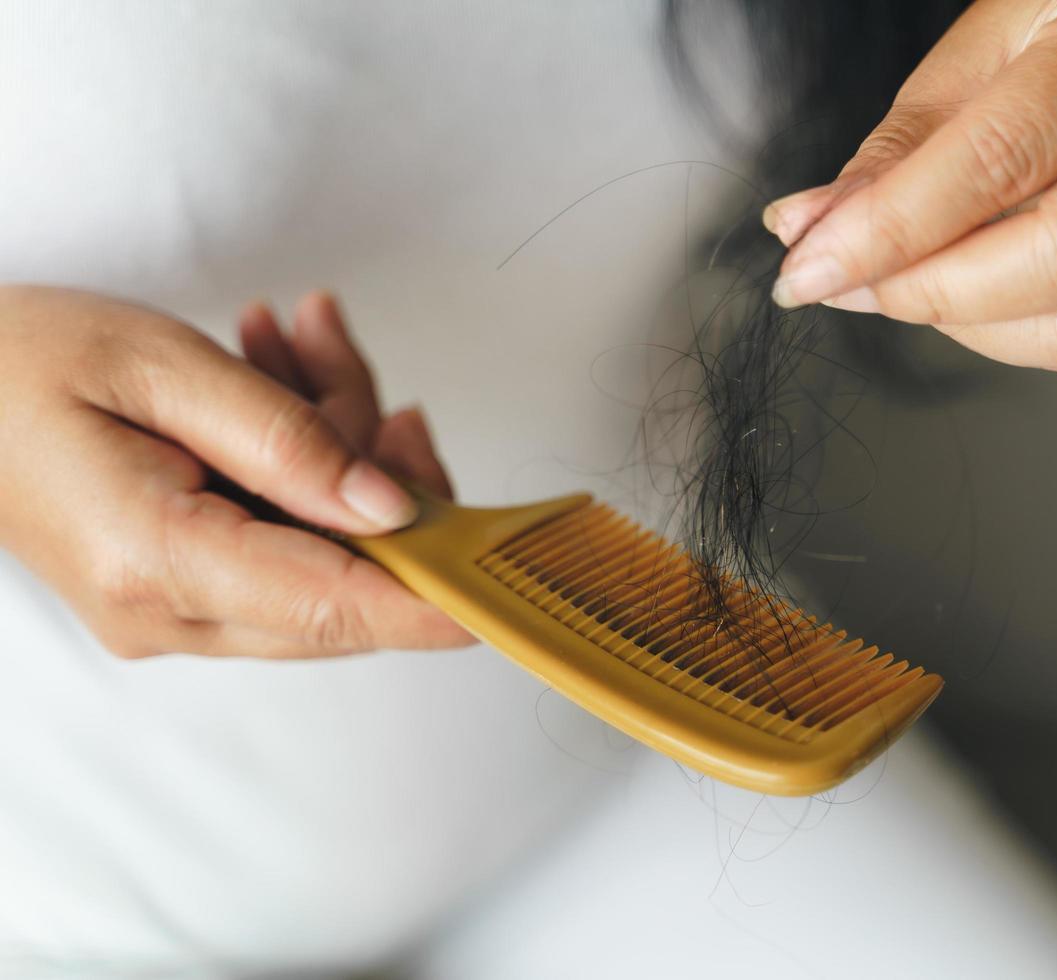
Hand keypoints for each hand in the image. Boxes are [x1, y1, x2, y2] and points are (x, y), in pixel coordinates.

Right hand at [0, 286, 472, 658]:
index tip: (515, 577)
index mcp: (157, 562)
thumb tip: (397, 511)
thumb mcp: (160, 367)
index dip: (441, 598)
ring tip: (291, 338)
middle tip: (345, 364)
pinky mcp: (184, 588)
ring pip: (328, 552)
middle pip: (350, 582)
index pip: (338, 608)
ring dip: (335, 439)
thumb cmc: (17, 360)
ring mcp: (177, 610)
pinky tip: (275, 371)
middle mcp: (171, 613)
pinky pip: (289, 537)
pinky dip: (301, 458)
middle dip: (381, 468)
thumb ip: (288, 441)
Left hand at [764, 0, 1056, 371]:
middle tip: (855, 286)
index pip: (1005, 154)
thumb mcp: (978, 59)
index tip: (808, 268)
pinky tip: (979, 304)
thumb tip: (803, 231)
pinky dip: (1021, 342)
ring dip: (973, 329)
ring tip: (910, 291)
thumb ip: (896, 151)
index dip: (892, 228)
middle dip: (934, 291)